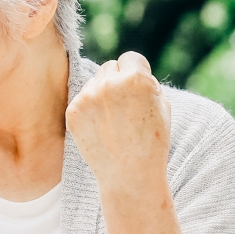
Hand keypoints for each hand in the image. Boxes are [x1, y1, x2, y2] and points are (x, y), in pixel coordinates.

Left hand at [65, 52, 173, 197]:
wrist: (130, 175)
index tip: (137, 88)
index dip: (136, 73)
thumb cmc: (151, 141)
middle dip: (117, 80)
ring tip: (114, 120)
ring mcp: (88, 97)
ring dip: (102, 93)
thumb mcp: (161, 105)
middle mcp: (109, 84)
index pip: (130, 58)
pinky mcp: (72, 111)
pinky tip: (101, 128)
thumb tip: (128, 69)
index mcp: (136, 79)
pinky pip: (82, 99)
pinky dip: (89, 110)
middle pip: (109, 66)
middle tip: (125, 106)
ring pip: (94, 82)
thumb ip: (145, 82)